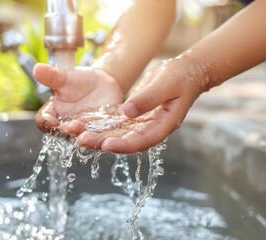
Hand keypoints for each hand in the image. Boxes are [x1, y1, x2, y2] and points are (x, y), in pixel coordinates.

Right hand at [34, 63, 122, 134]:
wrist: (101, 84)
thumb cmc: (77, 82)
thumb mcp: (65, 78)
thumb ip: (51, 76)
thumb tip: (37, 68)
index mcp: (54, 114)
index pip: (44, 121)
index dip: (46, 122)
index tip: (50, 120)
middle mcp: (67, 125)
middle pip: (65, 132)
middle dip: (69, 130)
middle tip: (74, 126)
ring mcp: (85, 130)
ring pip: (85, 137)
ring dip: (87, 137)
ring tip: (87, 133)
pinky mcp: (102, 130)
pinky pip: (104, 135)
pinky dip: (106, 135)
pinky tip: (109, 132)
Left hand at [76, 56, 209, 152]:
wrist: (186, 72)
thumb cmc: (180, 77)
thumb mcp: (166, 84)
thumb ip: (148, 97)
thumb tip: (127, 111)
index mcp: (164, 124)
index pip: (143, 140)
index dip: (124, 145)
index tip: (106, 144)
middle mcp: (152, 128)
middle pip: (126, 141)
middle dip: (104, 143)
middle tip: (82, 141)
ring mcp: (143, 124)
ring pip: (119, 134)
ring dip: (99, 136)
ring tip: (78, 135)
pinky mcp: (135, 116)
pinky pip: (116, 123)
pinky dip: (102, 125)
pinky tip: (86, 124)